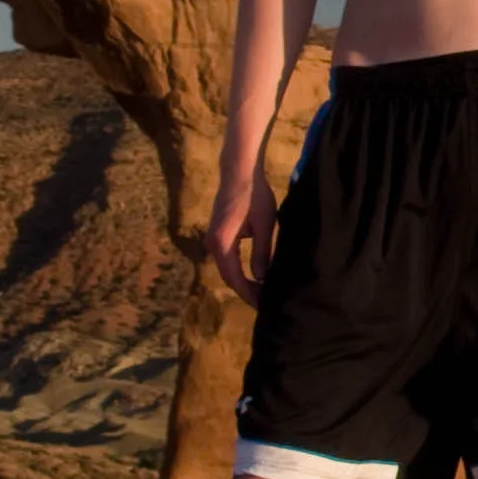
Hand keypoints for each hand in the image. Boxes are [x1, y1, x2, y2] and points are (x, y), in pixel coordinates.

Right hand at [208, 176, 274, 305]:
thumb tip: (261, 278)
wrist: (239, 172)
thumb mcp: (264, 225)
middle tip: (265, 304)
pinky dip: (239, 270)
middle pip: (229, 277)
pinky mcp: (217, 234)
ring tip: (262, 293)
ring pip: (227, 269)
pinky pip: (227, 259)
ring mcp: (213, 239)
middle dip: (246, 291)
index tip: (263, 306)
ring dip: (242, 281)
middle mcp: (212, 244)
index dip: (249, 294)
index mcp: (222, 244)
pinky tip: (254, 275)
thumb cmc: (254, 196)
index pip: (235, 278)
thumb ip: (261, 253)